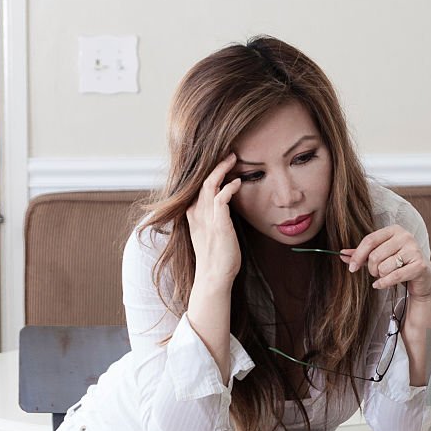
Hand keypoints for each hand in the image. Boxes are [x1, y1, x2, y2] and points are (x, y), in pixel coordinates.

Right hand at [186, 153, 242, 285]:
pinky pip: (221, 198)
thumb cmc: (216, 256)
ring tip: (233, 159)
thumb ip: (213, 217)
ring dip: (222, 169)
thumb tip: (224, 204)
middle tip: (229, 153)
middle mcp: (197, 213)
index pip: (197, 186)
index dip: (208, 172)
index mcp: (193, 214)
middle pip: (202, 180)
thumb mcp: (210, 232)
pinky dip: (229, 187)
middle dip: (215, 164)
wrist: (213, 276)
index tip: (220, 162)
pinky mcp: (218, 224)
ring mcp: (206, 218)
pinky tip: (237, 183)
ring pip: (210, 184)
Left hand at [341, 225, 430, 302]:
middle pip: (375, 255)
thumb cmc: (398, 263)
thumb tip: (341, 254)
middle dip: (371, 269)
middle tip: (375, 273)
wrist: (422, 277)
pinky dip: (383, 283)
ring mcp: (414, 250)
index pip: (369, 240)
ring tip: (386, 275)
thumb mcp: (379, 256)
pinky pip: (394, 276)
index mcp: (394, 230)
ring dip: (380, 276)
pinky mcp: (420, 265)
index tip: (351, 267)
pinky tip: (380, 285)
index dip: (358, 255)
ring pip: (384, 267)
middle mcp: (405, 236)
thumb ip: (361, 254)